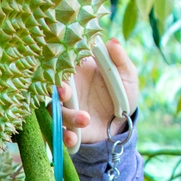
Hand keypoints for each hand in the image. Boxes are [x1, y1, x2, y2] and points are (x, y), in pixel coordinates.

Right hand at [56, 38, 139, 152]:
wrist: (121, 123)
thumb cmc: (122, 94)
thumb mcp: (127, 77)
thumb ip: (121, 60)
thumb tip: (113, 42)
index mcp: (77, 70)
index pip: (61, 63)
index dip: (58, 64)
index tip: (63, 66)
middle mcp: (68, 88)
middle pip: (53, 86)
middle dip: (56, 90)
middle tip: (65, 92)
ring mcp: (66, 108)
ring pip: (55, 110)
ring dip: (67, 115)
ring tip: (85, 119)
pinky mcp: (68, 128)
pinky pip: (60, 132)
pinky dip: (64, 136)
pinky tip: (73, 138)